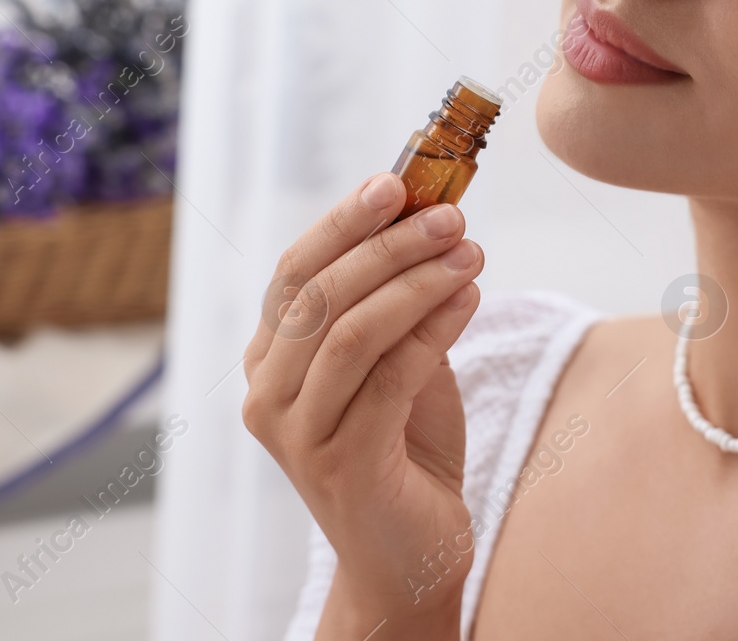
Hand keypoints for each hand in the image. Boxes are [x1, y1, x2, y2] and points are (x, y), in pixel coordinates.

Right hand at [242, 172, 482, 636]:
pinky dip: (433, 328)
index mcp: (269, 360)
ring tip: (470, 252)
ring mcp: (297, 434)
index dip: (342, 221)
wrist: (410, 555)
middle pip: (319, 294)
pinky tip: (471, 298)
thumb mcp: (396, 361)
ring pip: (351, 331)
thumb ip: (398, 302)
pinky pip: (389, 377)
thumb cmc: (404, 448)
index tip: (396, 181)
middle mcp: (267, 395)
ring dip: (416, 281)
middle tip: (449, 215)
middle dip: (388, 244)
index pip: (295, 272)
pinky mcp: (342, 465)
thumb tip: (430, 216)